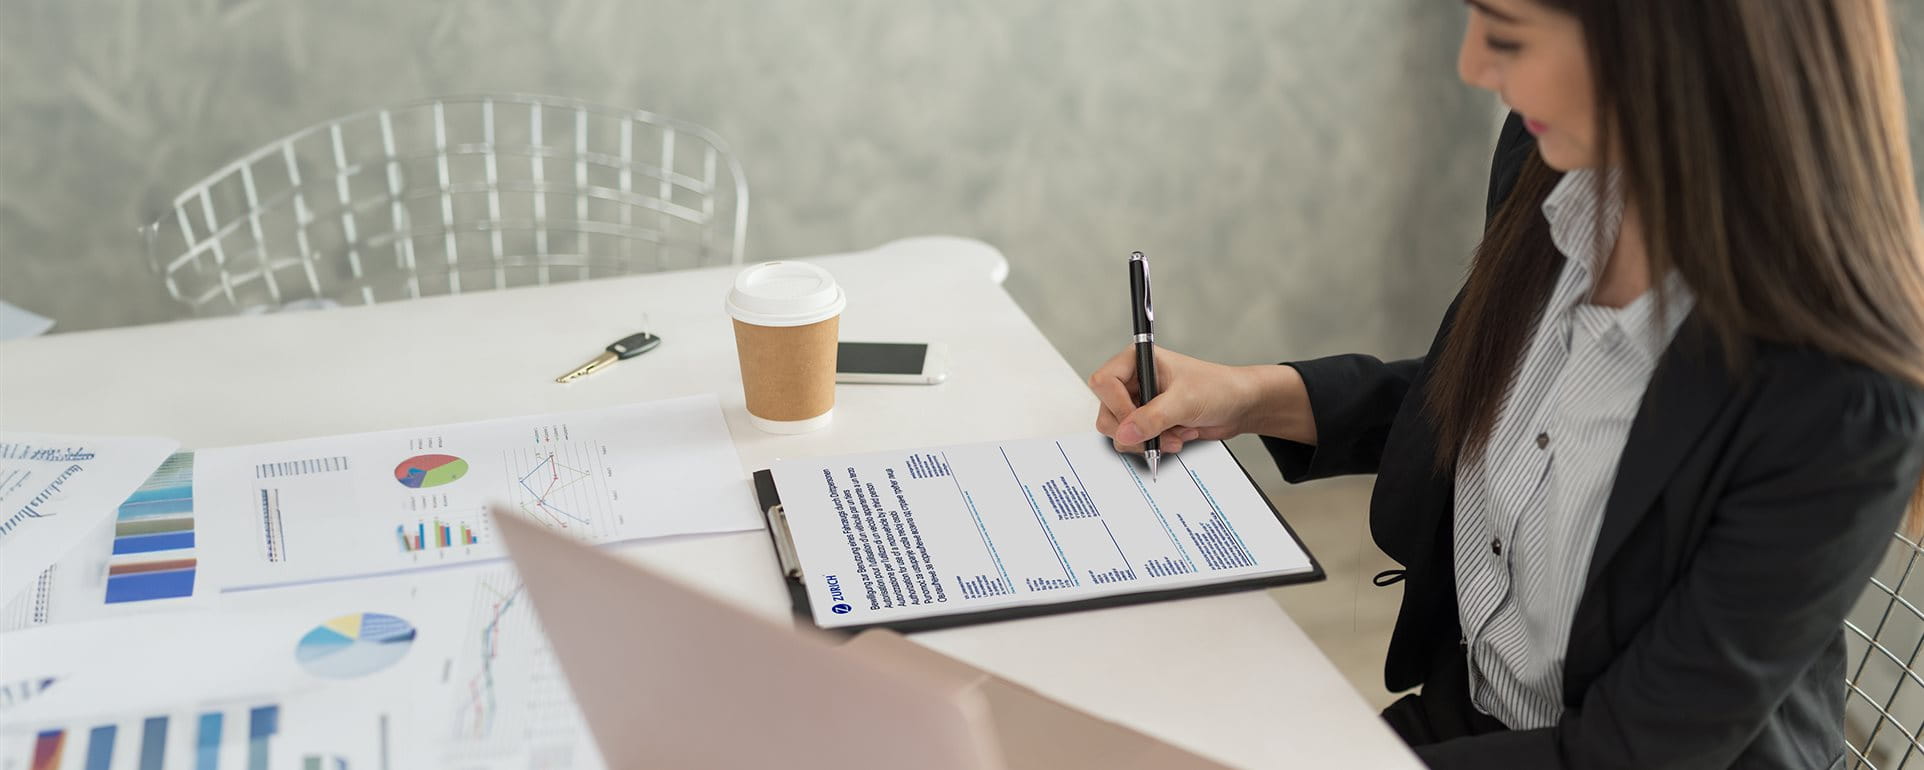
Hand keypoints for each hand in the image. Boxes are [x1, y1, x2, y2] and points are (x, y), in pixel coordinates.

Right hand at [1086, 347, 1248, 453]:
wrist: (1239, 406)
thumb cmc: (1218, 388)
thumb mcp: (1184, 401)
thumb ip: (1152, 417)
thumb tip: (1124, 433)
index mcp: (1138, 360)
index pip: (1104, 383)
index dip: (1117, 405)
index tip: (1138, 420)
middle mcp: (1134, 381)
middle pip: (1107, 412)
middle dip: (1134, 430)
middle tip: (1156, 434)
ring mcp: (1140, 403)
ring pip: (1120, 431)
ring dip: (1147, 440)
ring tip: (1174, 435)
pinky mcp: (1148, 423)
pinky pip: (1136, 441)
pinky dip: (1156, 445)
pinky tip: (1178, 436)